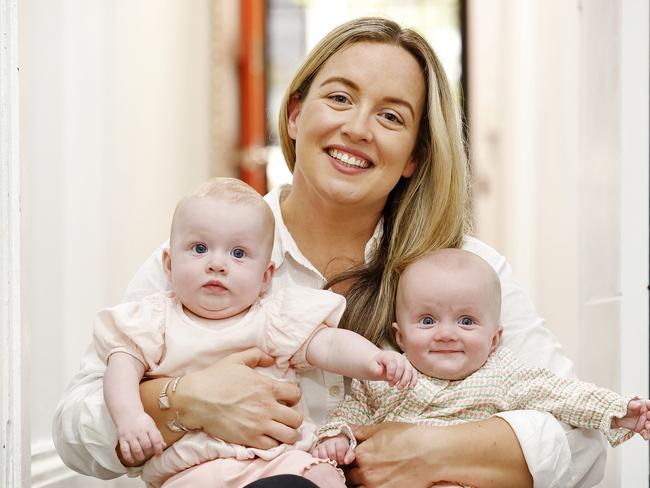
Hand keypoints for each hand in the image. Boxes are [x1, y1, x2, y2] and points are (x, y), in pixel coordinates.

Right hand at [116, 411, 164, 464]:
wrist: (128, 413)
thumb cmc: (141, 420)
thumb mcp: (152, 425)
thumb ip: (157, 436)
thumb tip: (163, 446)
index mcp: (149, 427)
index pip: (156, 440)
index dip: (158, 449)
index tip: (159, 454)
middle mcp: (139, 431)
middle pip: (146, 446)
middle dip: (148, 452)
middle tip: (149, 453)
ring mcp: (130, 436)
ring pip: (136, 449)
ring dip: (140, 456)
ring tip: (142, 456)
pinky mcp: (122, 439)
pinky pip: (124, 450)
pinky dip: (128, 457)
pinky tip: (132, 460)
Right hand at [174, 347, 302, 449]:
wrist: (195, 399)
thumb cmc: (215, 378)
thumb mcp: (236, 359)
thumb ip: (257, 355)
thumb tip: (271, 359)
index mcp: (267, 386)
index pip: (296, 394)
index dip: (293, 396)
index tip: (286, 399)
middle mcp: (267, 407)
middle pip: (297, 418)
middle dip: (294, 417)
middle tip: (284, 416)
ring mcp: (259, 425)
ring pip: (290, 435)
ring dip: (287, 432)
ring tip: (279, 429)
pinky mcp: (249, 439)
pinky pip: (273, 447)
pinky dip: (273, 443)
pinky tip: (266, 437)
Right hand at [312, 434, 354, 464]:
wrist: (334, 443)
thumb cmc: (343, 450)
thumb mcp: (349, 452)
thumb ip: (350, 456)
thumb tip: (346, 461)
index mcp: (339, 441)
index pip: (340, 449)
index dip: (341, 457)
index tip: (342, 461)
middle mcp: (329, 442)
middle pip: (331, 453)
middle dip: (334, 460)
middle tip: (336, 462)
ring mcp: (322, 445)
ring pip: (322, 455)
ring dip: (327, 461)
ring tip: (330, 462)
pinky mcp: (316, 450)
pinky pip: (315, 455)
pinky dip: (318, 460)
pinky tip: (323, 462)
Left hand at [345, 422, 434, 487]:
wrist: (432, 454)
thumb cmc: (409, 438)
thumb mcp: (383, 428)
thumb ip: (361, 431)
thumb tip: (347, 429)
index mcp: (361, 455)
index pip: (342, 461)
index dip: (345, 459)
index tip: (350, 458)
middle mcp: (365, 474)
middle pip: (348, 477)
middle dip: (352, 472)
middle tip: (361, 467)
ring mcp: (376, 487)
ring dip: (360, 483)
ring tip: (372, 475)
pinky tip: (379, 482)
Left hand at [371, 351, 417, 387]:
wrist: (380, 364)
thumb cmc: (376, 366)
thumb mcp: (372, 366)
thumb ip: (375, 369)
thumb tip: (380, 371)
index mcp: (388, 355)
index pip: (392, 362)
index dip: (391, 371)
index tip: (388, 378)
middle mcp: (398, 357)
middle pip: (401, 367)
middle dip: (397, 378)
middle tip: (391, 385)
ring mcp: (405, 362)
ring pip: (409, 370)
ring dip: (405, 380)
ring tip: (399, 387)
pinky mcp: (409, 368)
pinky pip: (414, 373)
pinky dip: (413, 380)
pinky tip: (410, 387)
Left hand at [613, 398, 649, 438]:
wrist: (619, 416)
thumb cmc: (625, 408)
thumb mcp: (628, 405)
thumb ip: (633, 405)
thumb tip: (638, 405)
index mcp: (646, 406)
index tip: (648, 413)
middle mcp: (648, 415)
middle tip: (647, 422)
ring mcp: (646, 422)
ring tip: (647, 427)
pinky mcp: (642, 429)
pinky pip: (646, 434)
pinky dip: (646, 435)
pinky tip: (644, 435)